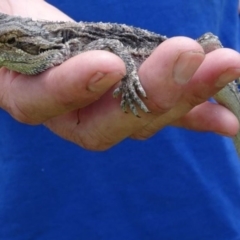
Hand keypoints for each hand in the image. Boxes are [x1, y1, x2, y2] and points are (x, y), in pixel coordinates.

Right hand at [1, 0, 239, 149]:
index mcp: (28, 92)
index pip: (41, 101)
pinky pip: (165, 115)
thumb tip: (27, 25)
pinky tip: (228, 117)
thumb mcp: (14, 21)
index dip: (72, 88)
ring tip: (226, 66)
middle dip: (148, 93)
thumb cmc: (18, 20)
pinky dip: (197, 114)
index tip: (109, 64)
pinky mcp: (134, 105)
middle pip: (104, 124)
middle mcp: (69, 114)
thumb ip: (15, 28)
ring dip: (186, 95)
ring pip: (142, 120)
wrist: (39, 30)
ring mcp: (106, 113)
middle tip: (189, 54)